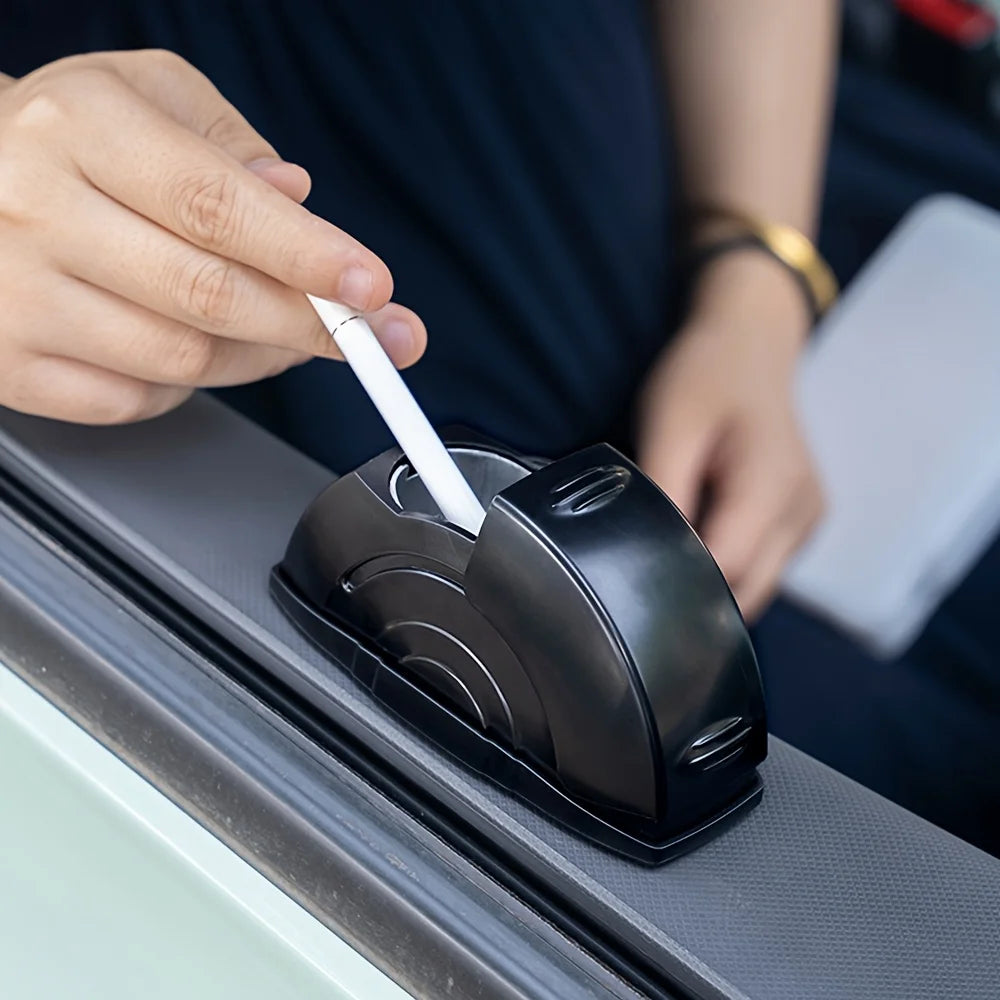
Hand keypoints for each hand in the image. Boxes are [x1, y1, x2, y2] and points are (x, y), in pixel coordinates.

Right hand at [0, 51, 425, 423]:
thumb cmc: (69, 142)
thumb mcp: (149, 97)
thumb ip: (233, 143)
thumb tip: (297, 201)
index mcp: (83, 129)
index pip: (216, 205)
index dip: (305, 255)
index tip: (373, 288)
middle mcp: (37, 211)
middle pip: (209, 296)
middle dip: (311, 325)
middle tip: (373, 336)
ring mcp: (18, 298)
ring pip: (184, 360)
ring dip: (259, 356)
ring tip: (279, 329)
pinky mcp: (12, 365)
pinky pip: (139, 401)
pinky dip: (190, 384)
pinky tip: (192, 343)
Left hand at [637, 251, 823, 620]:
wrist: (750, 344)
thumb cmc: (704, 376)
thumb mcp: (669, 427)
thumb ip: (662, 495)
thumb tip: (647, 559)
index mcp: (773, 488)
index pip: (726, 570)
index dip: (677, 581)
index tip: (632, 574)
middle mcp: (803, 515)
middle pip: (746, 593)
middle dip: (694, 594)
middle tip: (641, 573)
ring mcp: (808, 522)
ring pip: (755, 588)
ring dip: (713, 582)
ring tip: (668, 548)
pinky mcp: (802, 523)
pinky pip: (762, 567)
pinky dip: (729, 566)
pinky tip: (696, 535)